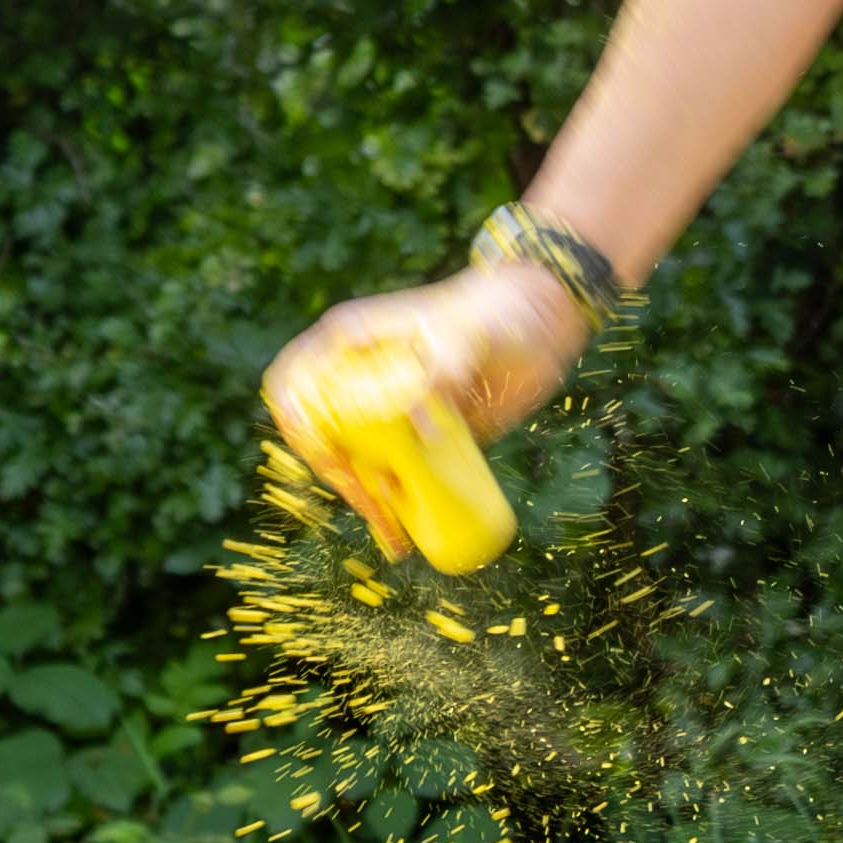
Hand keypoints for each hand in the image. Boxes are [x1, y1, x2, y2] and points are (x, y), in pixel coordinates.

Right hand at [261, 260, 585, 546]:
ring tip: (395, 533)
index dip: (297, 420)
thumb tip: (419, 428)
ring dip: (370, 500)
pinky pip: (399, 476)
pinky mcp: (421, 438)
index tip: (325, 452)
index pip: (296, 382)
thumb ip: (445, 370)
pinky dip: (400, 505)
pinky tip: (408, 532)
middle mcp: (363, 379)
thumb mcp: (470, 334)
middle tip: (374, 504)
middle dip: (341, 476)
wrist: (545, 320)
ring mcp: (391, 412)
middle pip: (326, 435)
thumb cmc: (499, 309)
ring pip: (361, 464)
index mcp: (353, 342)